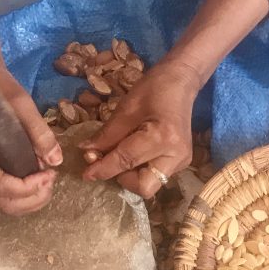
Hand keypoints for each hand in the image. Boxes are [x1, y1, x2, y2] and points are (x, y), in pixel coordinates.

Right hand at [0, 62, 62, 214]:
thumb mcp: (21, 102)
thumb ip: (38, 131)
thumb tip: (56, 161)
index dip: (28, 187)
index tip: (49, 174)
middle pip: (3, 200)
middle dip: (32, 198)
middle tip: (51, 179)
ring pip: (5, 202)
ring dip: (31, 199)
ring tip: (48, 180)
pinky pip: (6, 193)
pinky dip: (26, 194)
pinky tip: (40, 178)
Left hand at [80, 59, 199, 197]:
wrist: (181, 82)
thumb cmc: (154, 88)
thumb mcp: (126, 108)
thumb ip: (107, 135)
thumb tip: (87, 152)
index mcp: (162, 137)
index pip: (126, 161)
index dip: (104, 168)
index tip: (86, 174)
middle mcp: (176, 156)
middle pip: (144, 187)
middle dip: (123, 179)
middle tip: (111, 162)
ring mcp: (182, 162)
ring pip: (150, 185)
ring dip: (131, 175)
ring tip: (123, 155)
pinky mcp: (182, 163)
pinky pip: (156, 176)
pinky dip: (140, 170)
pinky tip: (136, 153)